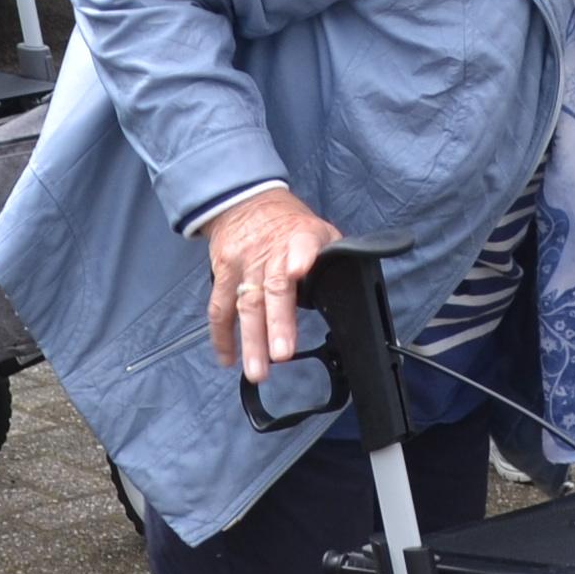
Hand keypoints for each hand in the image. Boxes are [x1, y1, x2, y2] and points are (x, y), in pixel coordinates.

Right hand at [203, 184, 342, 380]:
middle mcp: (270, 253)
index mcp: (300, 239)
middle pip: (273, 288)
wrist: (245, 201)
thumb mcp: (318, 231)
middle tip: (282, 354)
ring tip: (257, 372)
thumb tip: (355, 290)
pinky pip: (220, 308)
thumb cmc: (289, 225)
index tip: (300, 271)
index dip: (302, 258)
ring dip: (250, 340)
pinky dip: (221, 336)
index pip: (302, 245)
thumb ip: (333, 257)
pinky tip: (229, 360)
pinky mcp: (223, 274)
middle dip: (277, 323)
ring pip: (245, 304)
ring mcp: (243, 264)